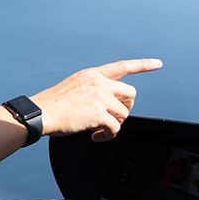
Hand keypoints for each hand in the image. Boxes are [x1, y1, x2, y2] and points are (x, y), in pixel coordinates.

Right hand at [32, 58, 161, 141]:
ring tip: (101, 129)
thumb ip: (91, 89)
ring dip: (116, 124)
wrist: (40, 113)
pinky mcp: (99, 114)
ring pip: (124, 113)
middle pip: (130, 94)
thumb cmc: (52, 104)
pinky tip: (97, 136)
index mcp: (92, 74)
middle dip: (126, 108)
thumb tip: (105, 103)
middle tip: (115, 117)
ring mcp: (100, 98)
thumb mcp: (73, 86)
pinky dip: (108, 135)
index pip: (122, 66)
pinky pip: (115, 128)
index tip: (157, 63)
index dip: (142, 65)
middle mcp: (98, 83)